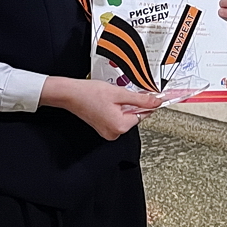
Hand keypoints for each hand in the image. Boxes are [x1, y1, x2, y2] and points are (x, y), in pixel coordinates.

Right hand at [40, 77, 161, 140]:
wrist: (70, 94)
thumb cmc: (89, 93)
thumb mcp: (120, 93)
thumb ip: (141, 99)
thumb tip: (156, 101)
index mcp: (120, 126)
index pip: (143, 114)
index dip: (147, 103)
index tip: (154, 96)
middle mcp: (114, 133)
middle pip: (134, 116)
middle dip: (133, 103)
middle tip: (124, 93)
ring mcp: (108, 132)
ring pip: (126, 116)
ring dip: (124, 105)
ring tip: (112, 97)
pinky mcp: (103, 128)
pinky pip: (117, 117)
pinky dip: (117, 109)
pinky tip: (108, 101)